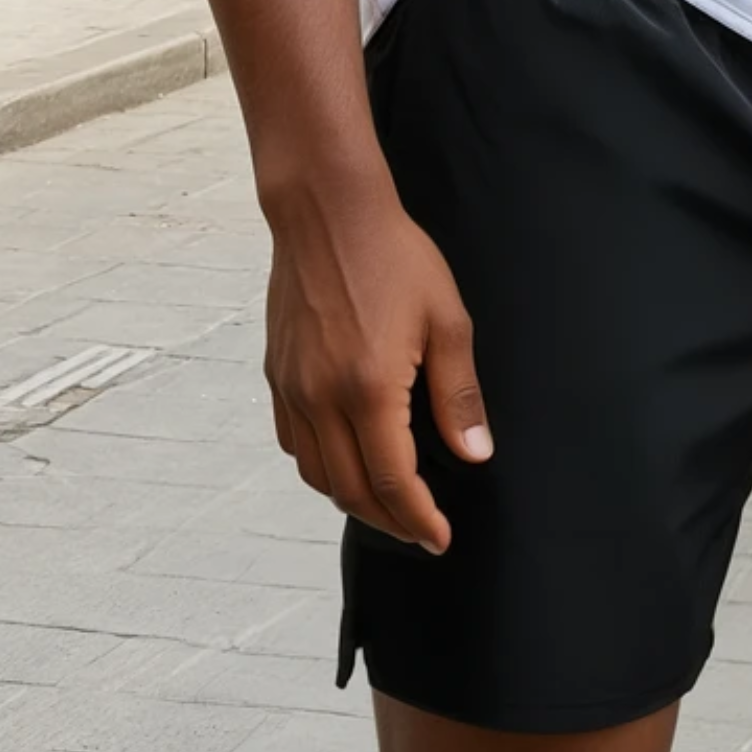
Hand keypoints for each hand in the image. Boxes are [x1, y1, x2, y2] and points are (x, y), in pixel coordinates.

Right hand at [263, 180, 490, 551]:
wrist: (328, 213)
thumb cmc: (393, 256)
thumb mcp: (446, 320)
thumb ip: (458, 394)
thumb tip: (475, 454)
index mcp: (368, 390)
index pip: (394, 483)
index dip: (419, 519)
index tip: (440, 538)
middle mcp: (321, 399)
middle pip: (351, 491)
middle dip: (389, 520)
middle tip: (420, 528)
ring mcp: (292, 389)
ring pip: (316, 475)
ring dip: (352, 499)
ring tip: (388, 502)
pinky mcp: (276, 375)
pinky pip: (293, 444)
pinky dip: (320, 467)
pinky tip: (346, 458)